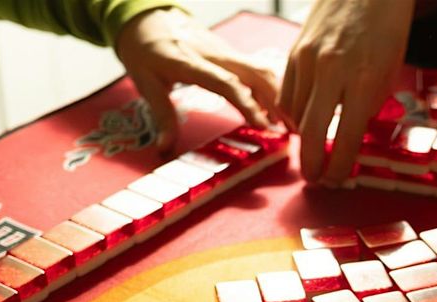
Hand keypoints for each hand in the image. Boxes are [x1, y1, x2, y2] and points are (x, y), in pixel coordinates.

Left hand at [115, 8, 282, 151]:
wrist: (148, 18)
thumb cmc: (145, 50)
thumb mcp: (146, 84)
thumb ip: (161, 116)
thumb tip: (164, 148)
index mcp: (193, 62)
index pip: (227, 83)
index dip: (248, 104)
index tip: (263, 126)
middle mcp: (216, 55)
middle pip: (256, 73)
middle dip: (278, 101)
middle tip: (290, 130)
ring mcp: (226, 53)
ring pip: (262, 70)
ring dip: (278, 96)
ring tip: (287, 124)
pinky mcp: (231, 55)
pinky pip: (257, 71)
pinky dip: (270, 90)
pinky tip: (274, 111)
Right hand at [279, 0, 414, 183]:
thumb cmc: (385, 30)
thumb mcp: (388, 73)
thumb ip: (368, 106)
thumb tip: (349, 137)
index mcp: (361, 80)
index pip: (345, 138)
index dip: (339, 167)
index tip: (337, 181)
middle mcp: (331, 71)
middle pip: (311, 132)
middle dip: (311, 163)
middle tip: (315, 179)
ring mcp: (307, 60)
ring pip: (294, 114)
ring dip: (301, 138)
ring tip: (311, 150)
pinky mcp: (294, 51)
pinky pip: (286, 93)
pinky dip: (292, 113)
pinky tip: (303, 120)